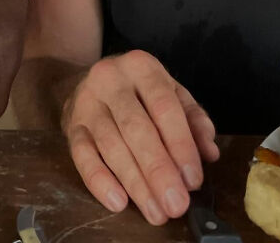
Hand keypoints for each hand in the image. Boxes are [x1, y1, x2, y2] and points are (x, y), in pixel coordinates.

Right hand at [61, 50, 218, 225]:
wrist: (92, 80)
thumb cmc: (140, 92)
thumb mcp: (172, 94)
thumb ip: (194, 121)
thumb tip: (209, 152)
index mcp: (142, 67)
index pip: (164, 107)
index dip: (181, 145)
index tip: (193, 180)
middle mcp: (110, 79)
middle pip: (136, 128)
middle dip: (158, 170)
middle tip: (176, 205)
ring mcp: (86, 101)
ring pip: (110, 145)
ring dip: (135, 183)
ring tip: (155, 212)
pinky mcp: (71, 124)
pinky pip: (81, 155)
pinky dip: (98, 180)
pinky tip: (118, 201)